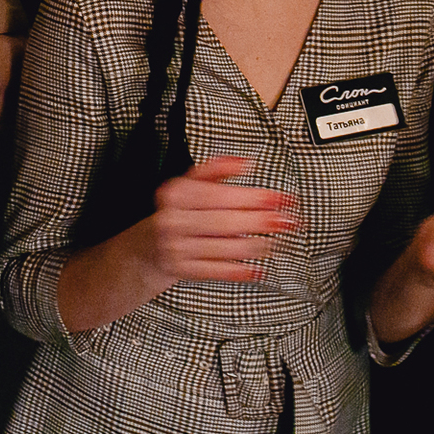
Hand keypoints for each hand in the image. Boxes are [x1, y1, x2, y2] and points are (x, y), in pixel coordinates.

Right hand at [143, 157, 299, 283]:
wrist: (148, 247)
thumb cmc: (177, 213)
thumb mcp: (189, 185)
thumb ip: (216, 169)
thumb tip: (244, 163)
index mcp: (175, 194)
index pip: (218, 194)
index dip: (251, 197)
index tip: (277, 198)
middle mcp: (172, 220)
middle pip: (224, 221)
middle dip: (260, 222)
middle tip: (285, 220)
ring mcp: (175, 246)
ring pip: (224, 247)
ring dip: (255, 246)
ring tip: (275, 242)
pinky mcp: (181, 269)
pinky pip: (216, 271)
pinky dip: (239, 270)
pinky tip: (255, 268)